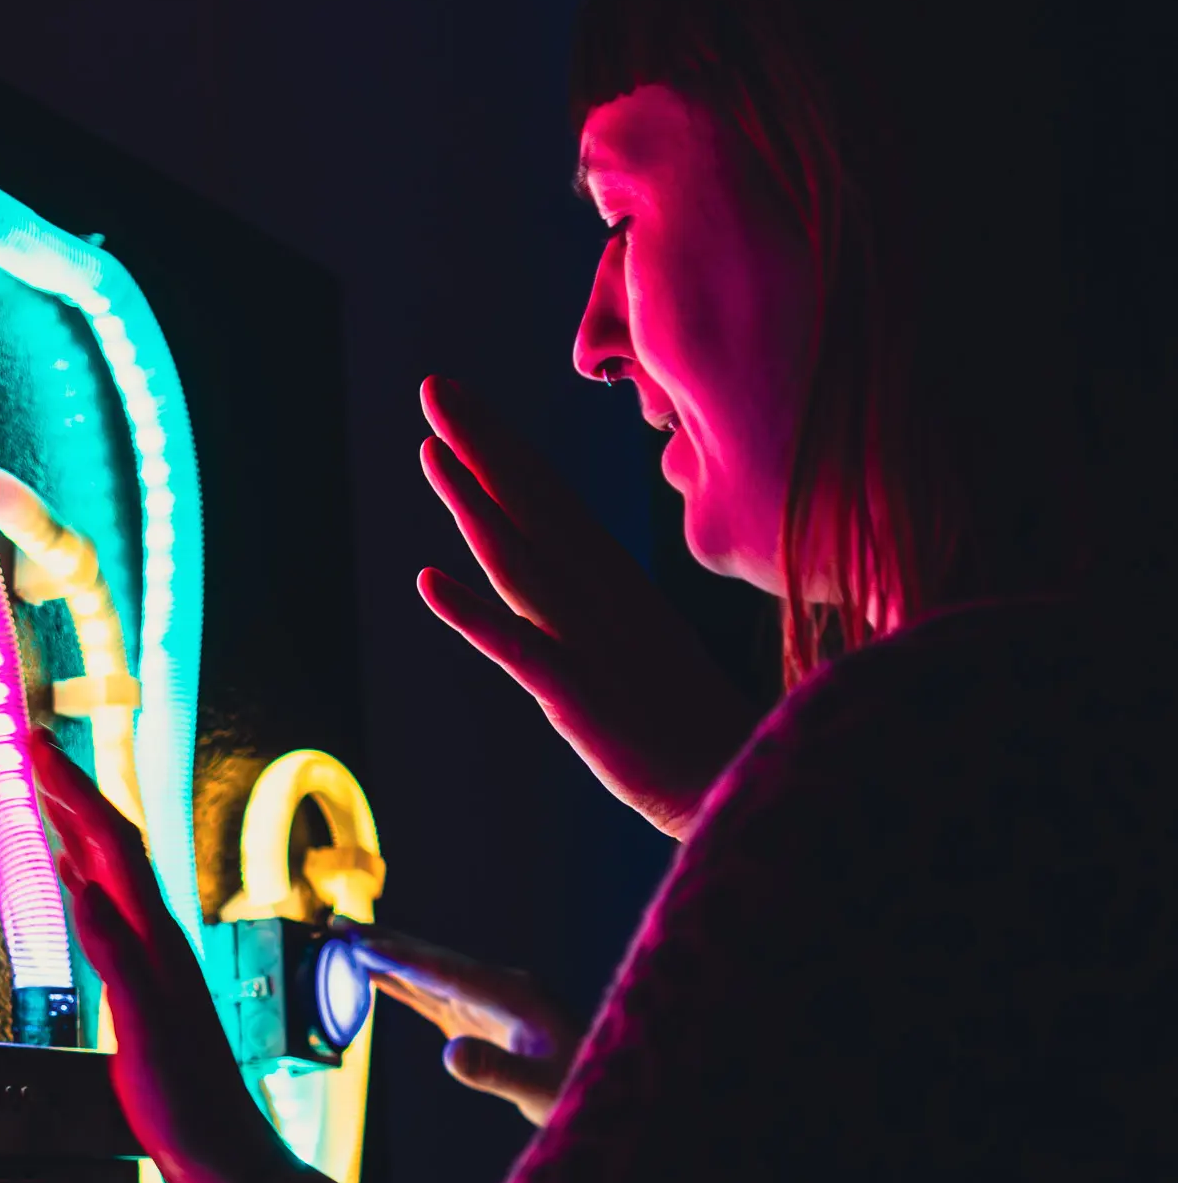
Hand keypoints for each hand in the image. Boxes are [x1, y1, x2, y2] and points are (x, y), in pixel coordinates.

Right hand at [30, 728, 277, 1182]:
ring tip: (44, 791)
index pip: (112, 845)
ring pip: (111, 871)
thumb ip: (117, 960)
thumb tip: (86, 890)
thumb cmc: (184, 1102)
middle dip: (72, 790)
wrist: (222, 1149)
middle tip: (31, 747)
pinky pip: (109, 908)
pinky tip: (71, 873)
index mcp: (155, 940)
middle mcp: (158, 938)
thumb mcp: (145, 1032)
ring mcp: (153, 957)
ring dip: (76, 824)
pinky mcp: (146, 980)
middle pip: (114, 844)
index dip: (74, 791)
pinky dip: (84, 875)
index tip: (37, 746)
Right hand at [346, 922, 579, 1124]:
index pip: (448, 972)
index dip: (403, 960)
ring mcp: (488, 1000)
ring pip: (427, 971)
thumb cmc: (580, 1089)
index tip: (363, 946)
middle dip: (384, 942)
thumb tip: (450, 1054)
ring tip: (342, 938)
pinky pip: (432, 993)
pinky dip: (400, 981)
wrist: (609, 1088)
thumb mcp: (542, 1090)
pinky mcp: (480, 1018)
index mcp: (514, 994)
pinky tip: (373, 973)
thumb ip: (498, 1072)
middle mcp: (498, 987)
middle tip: (337, 925)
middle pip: (432, 959)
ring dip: (385, 955)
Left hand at [418, 375, 759, 835]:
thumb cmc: (709, 739)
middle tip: (435, 386)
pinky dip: (475, 614)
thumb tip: (572, 600)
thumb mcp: (651, 663)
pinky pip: (520, 648)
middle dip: (484, 446)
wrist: (753, 796)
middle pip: (536, 510)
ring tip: (429, 450)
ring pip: (522, 561)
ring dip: (474, 503)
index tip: (465, 406)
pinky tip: (428, 581)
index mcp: (622, 591)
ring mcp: (594, 646)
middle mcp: (607, 603)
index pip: (556, 506)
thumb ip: (612, 623)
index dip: (507, 453)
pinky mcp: (582, 699)